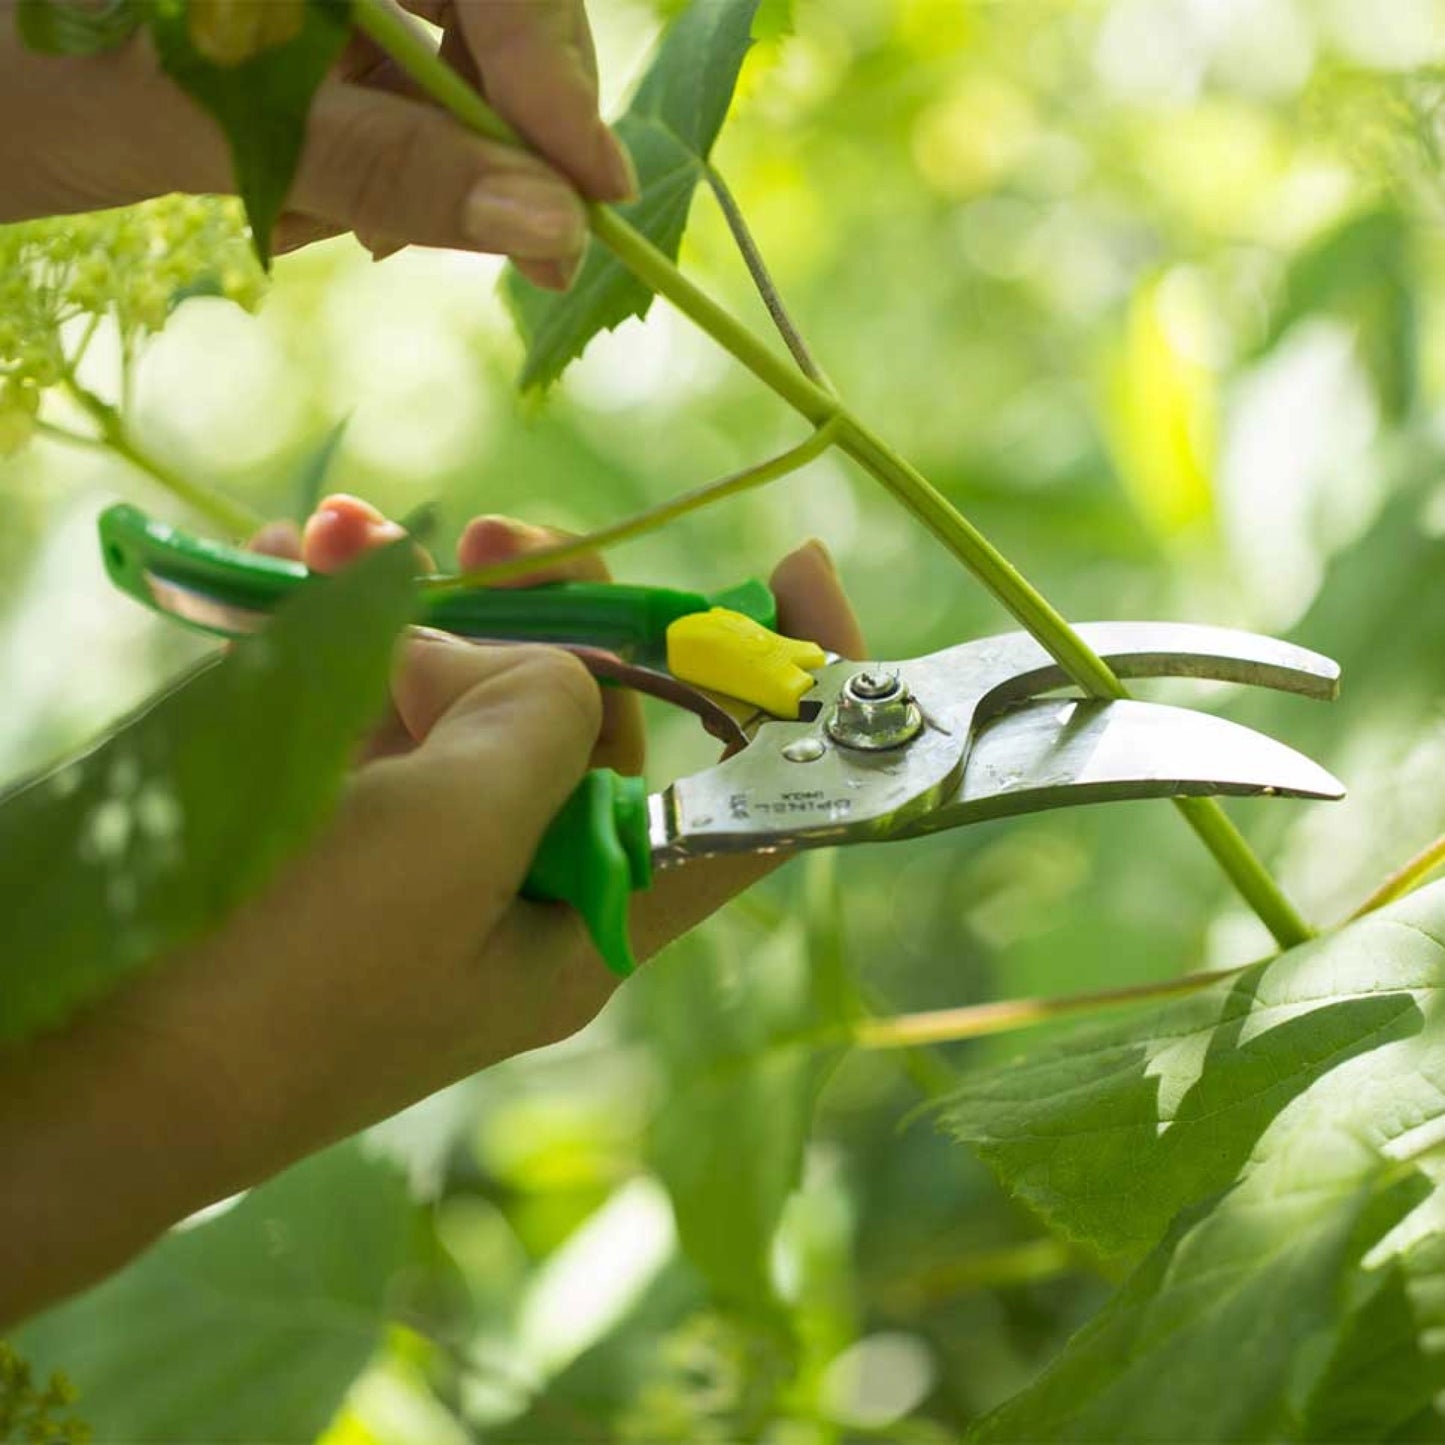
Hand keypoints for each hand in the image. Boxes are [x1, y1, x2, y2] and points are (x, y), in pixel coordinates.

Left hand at [0, 0, 631, 287]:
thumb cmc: (22, 76)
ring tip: (318, 231)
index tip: (594, 193)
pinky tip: (291, 207)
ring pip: (432, 56)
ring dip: (409, 163)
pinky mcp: (292, 18)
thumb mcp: (208, 117)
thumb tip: (551, 227)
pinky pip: (375, 81)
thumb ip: (388, 163)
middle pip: (477, 8)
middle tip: (508, 247)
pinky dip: (358, 159)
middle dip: (483, 132)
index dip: (552, 72)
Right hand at [0, 495, 861, 1326]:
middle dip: (559, 613)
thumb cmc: (285, 979)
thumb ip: (539, 728)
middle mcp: (527, 887)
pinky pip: (371, 715)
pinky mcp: (334, 833)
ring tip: (347, 534)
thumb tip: (540, 667)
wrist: (82, 1077)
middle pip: (595, 722)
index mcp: (597, 917)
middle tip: (505, 535)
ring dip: (426, 608)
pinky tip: (292, 569)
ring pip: (470, 701)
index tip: (792, 567)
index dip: (791, 690)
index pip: (747, 804)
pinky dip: (344, 641)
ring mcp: (426, 859)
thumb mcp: (449, 840)